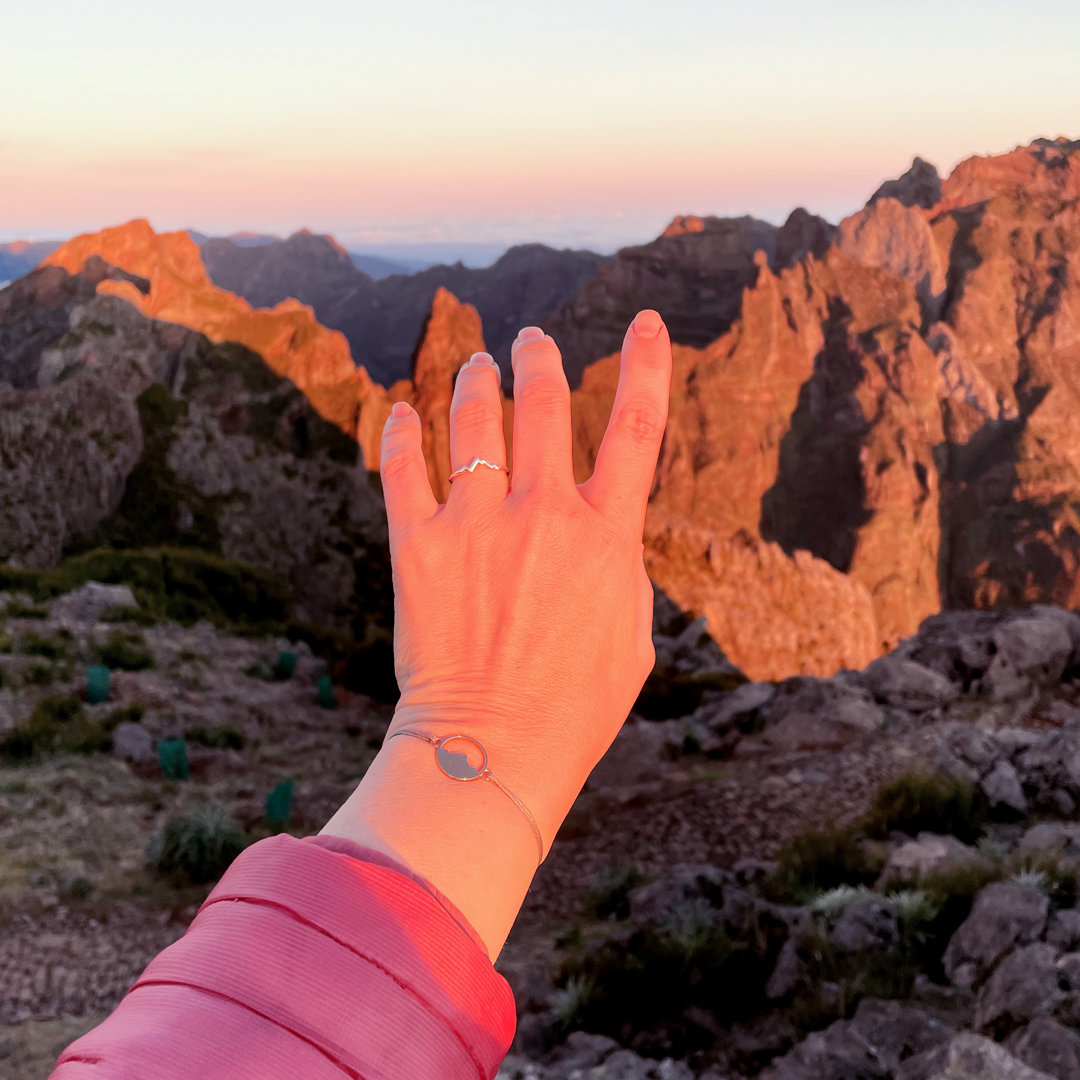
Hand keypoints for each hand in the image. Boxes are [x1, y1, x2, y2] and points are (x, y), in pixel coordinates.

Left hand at [378, 311, 671, 853]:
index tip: (648, 321)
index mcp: (604, 536)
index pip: (637, 429)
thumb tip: (603, 533)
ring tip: (476, 366)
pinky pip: (404, 469)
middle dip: (538, 359)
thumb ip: (619, 570)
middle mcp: (542, 515)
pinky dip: (401, 433)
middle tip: (530, 341)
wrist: (493, 750)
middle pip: (543, 404)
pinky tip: (400, 412)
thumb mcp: (630, 637)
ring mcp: (476, 525)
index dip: (648, 366)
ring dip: (475, 382)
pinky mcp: (418, 546)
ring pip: (474, 421)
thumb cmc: (575, 706)